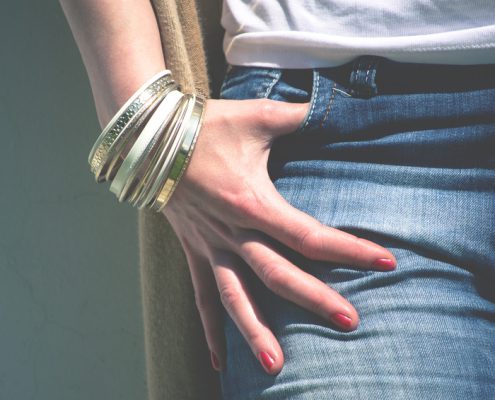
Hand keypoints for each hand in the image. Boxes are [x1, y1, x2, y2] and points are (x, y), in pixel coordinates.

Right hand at [163, 98, 395, 374]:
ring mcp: (210, 246)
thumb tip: (336, 105)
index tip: (385, 261)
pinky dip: (210, 329)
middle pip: (278, 274)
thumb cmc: (207, 126)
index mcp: (251, 202)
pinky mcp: (194, 250)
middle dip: (315, 299)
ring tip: (277, 366)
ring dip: (254, 332)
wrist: (152, 137)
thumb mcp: (258, 115)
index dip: (349, 248)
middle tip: (350, 322)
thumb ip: (300, 115)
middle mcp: (231, 232)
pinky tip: (218, 362)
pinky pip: (201, 294)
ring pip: (234, 296)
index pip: (309, 234)